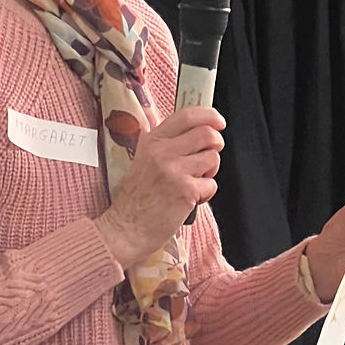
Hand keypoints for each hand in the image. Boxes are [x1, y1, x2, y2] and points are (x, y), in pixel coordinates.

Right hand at [94, 106, 224, 269]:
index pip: (187, 115)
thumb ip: (168, 144)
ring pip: (213, 157)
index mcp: (153, 140)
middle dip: (216, 145)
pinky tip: (189, 199)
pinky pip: (211, 184)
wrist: (126, 229)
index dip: (209, 116)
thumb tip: (199, 131)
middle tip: (208, 158)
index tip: (218, 122)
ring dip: (210, 171)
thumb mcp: (145, 160)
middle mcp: (162, 151)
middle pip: (207, 134)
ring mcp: (174, 169)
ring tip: (193, 182)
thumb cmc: (137, 198)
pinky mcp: (185, 190)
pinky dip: (205, 193)